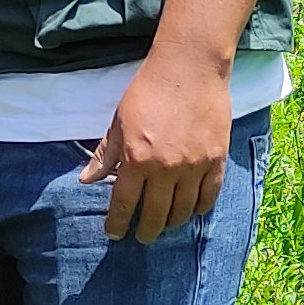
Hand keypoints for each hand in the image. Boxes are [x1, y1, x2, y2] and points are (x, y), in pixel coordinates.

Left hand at [80, 54, 232, 241]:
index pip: (124, 203)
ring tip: (166, 225)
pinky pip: (209, 196)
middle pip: (156, 214)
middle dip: (146, 231)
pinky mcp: (217, 159)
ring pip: (183, 210)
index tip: (114, 234)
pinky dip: (200, 208)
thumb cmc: (149, 90)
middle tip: (143, 237)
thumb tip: (86, 180)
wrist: (190, 67)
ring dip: (172, 223)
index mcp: (137, 158)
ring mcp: (194, 166)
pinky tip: (192, 211)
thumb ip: (105, 154)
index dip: (118, 223)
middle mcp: (166, 168)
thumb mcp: (119, 121)